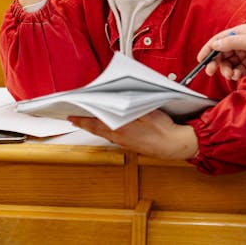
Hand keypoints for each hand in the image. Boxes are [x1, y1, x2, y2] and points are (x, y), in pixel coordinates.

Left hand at [69, 110, 198, 159]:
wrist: (175, 145)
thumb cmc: (163, 130)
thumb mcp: (146, 111)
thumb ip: (130, 106)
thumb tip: (115, 101)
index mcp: (120, 130)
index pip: (95, 123)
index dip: (81, 119)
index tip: (71, 116)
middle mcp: (119, 138)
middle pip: (97, 129)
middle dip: (84, 123)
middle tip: (73, 119)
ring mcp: (125, 143)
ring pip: (104, 133)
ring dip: (94, 127)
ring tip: (86, 121)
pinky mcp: (131, 145)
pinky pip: (113, 137)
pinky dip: (106, 131)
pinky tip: (108, 126)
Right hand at [196, 24, 245, 79]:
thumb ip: (232, 43)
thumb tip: (214, 44)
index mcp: (239, 33)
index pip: (219, 40)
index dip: (208, 49)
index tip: (200, 59)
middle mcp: (240, 44)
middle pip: (221, 53)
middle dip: (215, 62)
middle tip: (211, 71)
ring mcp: (245, 55)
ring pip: (228, 63)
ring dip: (226, 70)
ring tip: (230, 74)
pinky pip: (237, 71)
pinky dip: (234, 74)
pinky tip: (237, 76)